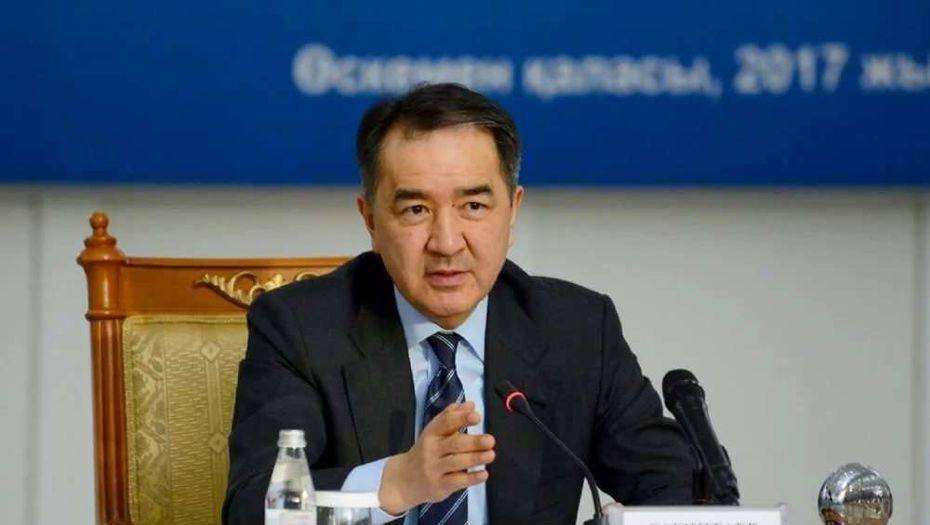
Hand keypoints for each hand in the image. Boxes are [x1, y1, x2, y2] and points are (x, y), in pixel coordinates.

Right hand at [378, 401, 494, 514]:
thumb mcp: (434, 432)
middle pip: (454, 443)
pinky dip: (471, 478)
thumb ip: (452, 416)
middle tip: (490, 440)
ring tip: (491, 455)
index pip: (446, 422)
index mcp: (431, 433)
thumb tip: (471, 405)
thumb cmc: (426, 451)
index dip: (462, 418)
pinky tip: (484, 474)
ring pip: (456, 462)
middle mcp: (431, 449)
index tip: (477, 417)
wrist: (404, 479)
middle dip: (473, 442)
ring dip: (475, 458)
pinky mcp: (439, 485)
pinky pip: (456, 481)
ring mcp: (434, 468)